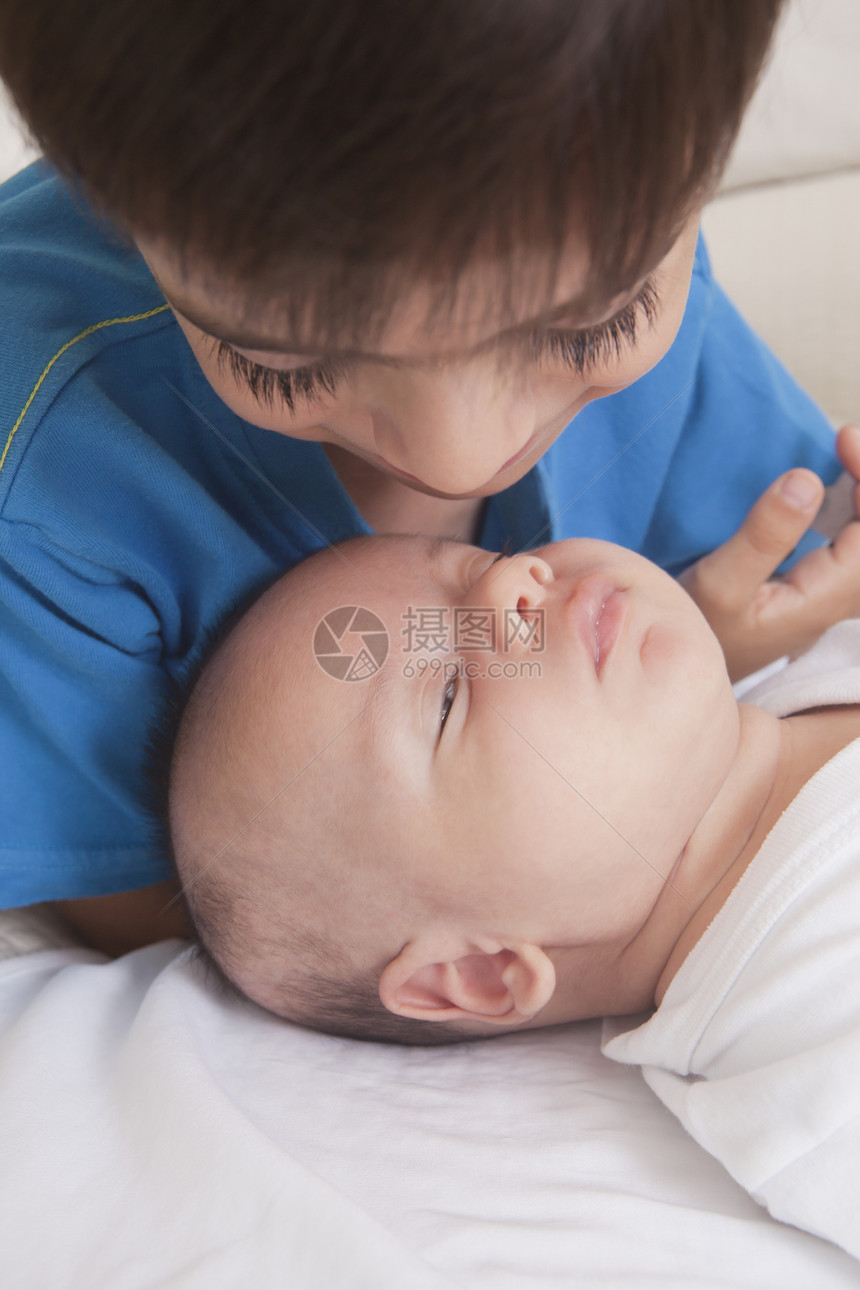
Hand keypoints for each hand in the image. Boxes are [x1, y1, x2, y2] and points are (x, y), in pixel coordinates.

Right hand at [680, 425, 859, 681]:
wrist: (688, 674)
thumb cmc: (697, 631)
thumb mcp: (719, 584)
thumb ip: (765, 535)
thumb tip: (808, 479)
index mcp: (826, 596)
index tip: (841, 437)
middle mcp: (841, 598)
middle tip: (844, 439)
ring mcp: (833, 596)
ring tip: (845, 456)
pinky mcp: (820, 590)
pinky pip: (854, 546)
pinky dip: (851, 512)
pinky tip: (833, 491)